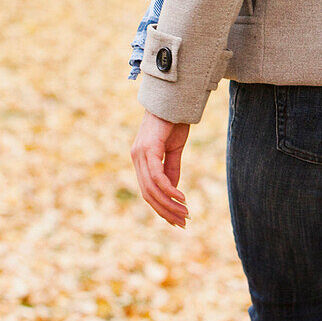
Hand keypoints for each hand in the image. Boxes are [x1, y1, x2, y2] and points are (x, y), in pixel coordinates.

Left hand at [130, 109, 190, 227]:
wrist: (174, 98)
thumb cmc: (173, 120)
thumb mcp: (174, 149)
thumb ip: (171, 169)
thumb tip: (173, 192)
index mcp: (140, 159)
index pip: (147, 191)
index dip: (161, 208)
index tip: (176, 220)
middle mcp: (136, 158)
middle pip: (148, 194)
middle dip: (166, 211)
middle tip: (183, 222)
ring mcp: (140, 154)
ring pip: (151, 189)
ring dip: (169, 204)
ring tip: (185, 213)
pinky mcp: (148, 149)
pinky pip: (157, 176)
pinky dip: (169, 189)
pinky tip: (181, 197)